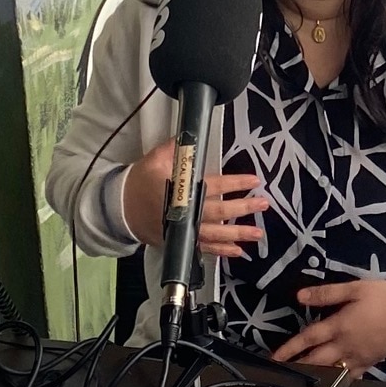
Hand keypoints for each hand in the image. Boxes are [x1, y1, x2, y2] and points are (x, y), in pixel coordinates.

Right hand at [120, 143, 267, 256]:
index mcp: (182, 189)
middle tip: (263, 204)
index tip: (254, 180)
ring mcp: (184, 230)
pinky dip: (221, 251)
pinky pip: (205, 249)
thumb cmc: (140, 181)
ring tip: (258, 233)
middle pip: (220, 212)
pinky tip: (237, 251)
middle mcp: (186, 212)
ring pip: (216, 234)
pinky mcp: (181, 242)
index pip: (214, 186)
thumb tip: (191, 134)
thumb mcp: (155, 159)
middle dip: (244, 208)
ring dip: (238, 234)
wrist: (122, 209)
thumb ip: (175, 148)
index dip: (235, 183)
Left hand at [271, 278, 385, 372]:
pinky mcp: (371, 362)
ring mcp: (359, 357)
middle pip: (317, 360)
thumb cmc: (385, 297)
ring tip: (301, 379)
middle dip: (298, 367)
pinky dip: (339, 380)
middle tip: (282, 373)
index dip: (290, 348)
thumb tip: (300, 296)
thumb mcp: (355, 288)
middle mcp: (346, 345)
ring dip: (315, 376)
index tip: (275, 358)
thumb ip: (326, 294)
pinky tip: (331, 382)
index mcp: (340, 326)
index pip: (309, 338)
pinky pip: (351, 375)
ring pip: (332, 371)